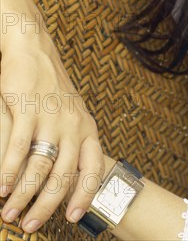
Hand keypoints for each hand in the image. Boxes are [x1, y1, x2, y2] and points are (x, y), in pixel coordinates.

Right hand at [0, 27, 104, 233]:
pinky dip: (7, 173)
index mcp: (86, 127)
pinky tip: (0, 188)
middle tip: (30, 225)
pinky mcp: (27, 109)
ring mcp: (50, 117)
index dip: (84, 196)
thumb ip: (72, 143)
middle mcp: (72, 124)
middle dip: (46, 206)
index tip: (72, 217)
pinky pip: (17, 149)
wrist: (35, 50)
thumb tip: (64, 180)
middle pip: (63, 175)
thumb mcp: (72, 113)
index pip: (92, 168)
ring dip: (22, 195)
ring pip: (38, 167)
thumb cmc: (52, 87)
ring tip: (10, 213)